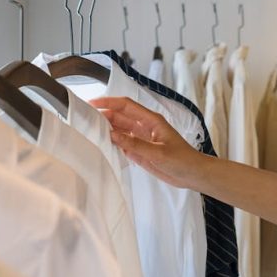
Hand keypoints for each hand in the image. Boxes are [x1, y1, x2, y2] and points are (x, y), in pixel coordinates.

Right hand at [90, 96, 205, 188]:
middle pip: (120, 117)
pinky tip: (101, 145)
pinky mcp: (140, 151)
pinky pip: (122, 144)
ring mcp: (142, 139)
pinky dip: (112, 143)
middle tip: (83, 119)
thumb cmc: (182, 160)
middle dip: (103, 115)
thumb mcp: (158, 152)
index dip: (109, 102)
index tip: (92, 103)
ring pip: (119, 130)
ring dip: (106, 129)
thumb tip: (112, 134)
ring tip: (87, 131)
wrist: (193, 174)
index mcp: (151, 120)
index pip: (126, 106)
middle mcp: (145, 127)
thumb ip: (135, 145)